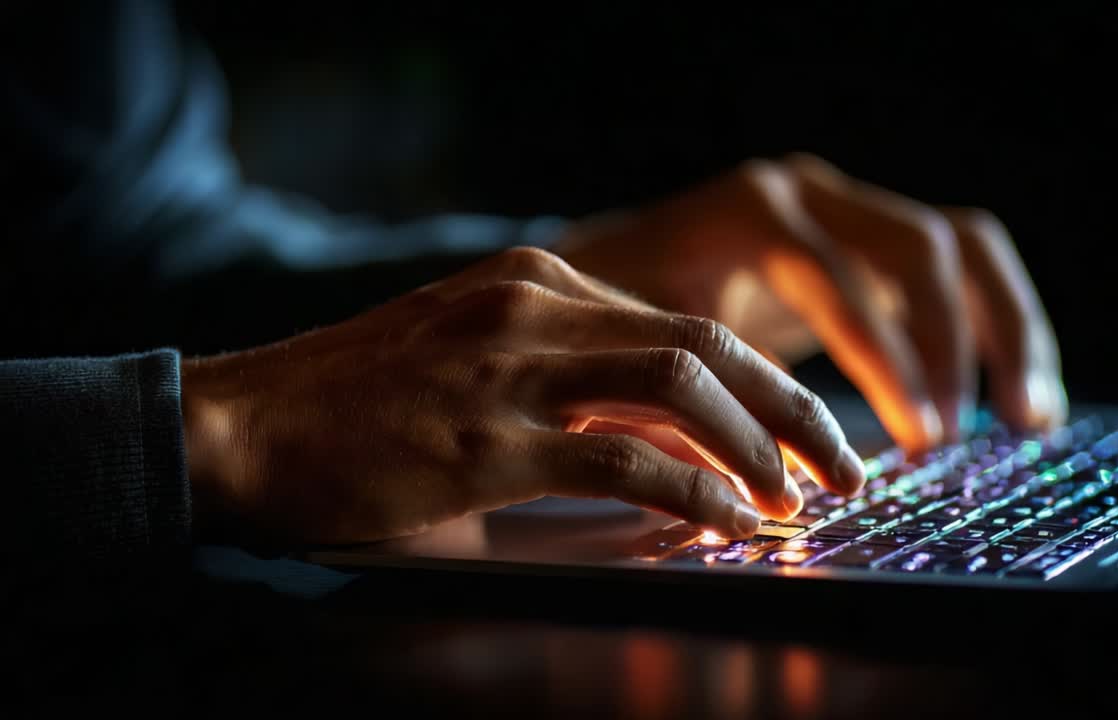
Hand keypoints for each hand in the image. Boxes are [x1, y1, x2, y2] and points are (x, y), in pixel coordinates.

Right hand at [181, 248, 863, 545]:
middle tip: (844, 461)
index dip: (759, 381)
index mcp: (536, 283)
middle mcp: (533, 309)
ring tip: (799, 498)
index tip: (804, 429)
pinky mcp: (484, 442)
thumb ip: (571, 388)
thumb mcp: (475, 362)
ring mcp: (508, 370)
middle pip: (703, 344)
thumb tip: (675, 450)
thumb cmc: (362, 403)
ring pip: (678, 389)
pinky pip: (620, 462)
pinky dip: (691, 493)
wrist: (247, 423)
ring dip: (756, 447)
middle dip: (790, 407)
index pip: (680, 324)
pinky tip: (727, 522)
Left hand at [557, 154, 1066, 450]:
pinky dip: (1002, 327)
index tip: (915, 437)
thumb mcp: (638, 340)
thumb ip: (690, 384)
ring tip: (1030, 419)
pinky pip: (963, 267)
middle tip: (947, 439)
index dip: (883, 359)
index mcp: (749, 212)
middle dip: (948, 347)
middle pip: (921, 244)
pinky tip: (1023, 399)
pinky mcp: (875, 239)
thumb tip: (751, 472)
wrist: (613, 264)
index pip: (838, 275)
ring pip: (964, 245)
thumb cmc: (617, 315)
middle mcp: (811, 195)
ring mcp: (851, 208)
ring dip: (1007, 330)